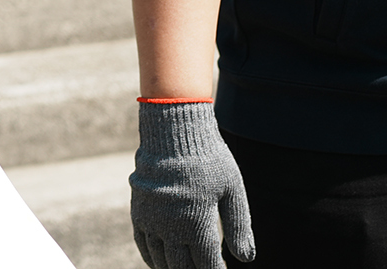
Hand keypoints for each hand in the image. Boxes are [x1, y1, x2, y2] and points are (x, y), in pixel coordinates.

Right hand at [132, 100, 254, 267]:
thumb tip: (247, 257)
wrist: (172, 131)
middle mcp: (171, 227)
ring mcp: (152, 220)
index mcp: (197, 224)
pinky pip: (142, 244)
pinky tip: (161, 262)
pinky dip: (152, 258)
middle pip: (182, 267)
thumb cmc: (208, 158)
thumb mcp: (232, 190)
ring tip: (186, 268)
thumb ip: (239, 226)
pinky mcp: (139, 211)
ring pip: (161, 260)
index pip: (208, 264)